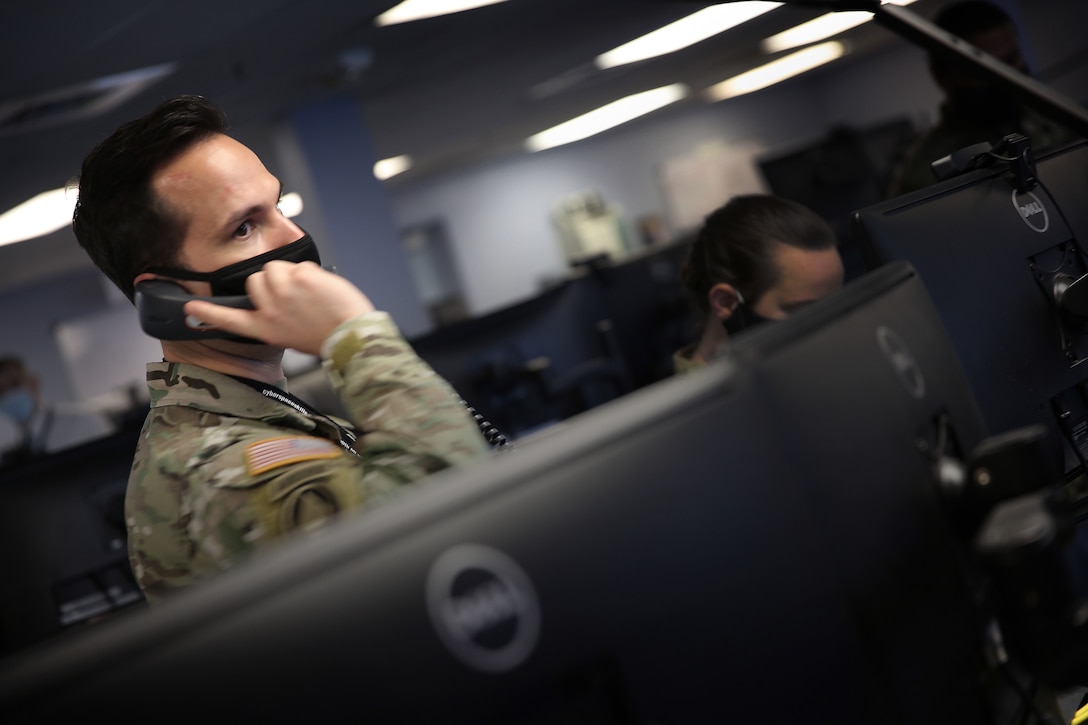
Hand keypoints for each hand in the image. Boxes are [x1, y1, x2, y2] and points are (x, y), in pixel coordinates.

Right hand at [183, 261, 374, 353]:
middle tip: (295, 298)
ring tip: (308, 294)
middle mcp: (268, 309)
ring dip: (290, 274)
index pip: (228, 319)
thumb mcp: (290, 335)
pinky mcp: (301, 277)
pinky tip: (320, 290)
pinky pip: (298, 265)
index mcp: (264, 328)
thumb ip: (275, 317)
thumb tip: (274, 300)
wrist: (351, 336)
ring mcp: (283, 291)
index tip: (189, 307)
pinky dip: (310, 273)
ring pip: (275, 267)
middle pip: (255, 279)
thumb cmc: (326, 336)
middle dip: (272, 282)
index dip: (207, 312)